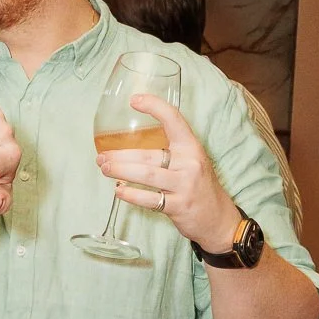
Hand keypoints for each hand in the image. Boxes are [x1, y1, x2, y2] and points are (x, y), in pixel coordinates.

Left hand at [99, 94, 239, 253]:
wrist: (217, 219)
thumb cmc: (197, 187)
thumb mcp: (190, 162)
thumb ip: (169, 152)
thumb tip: (130, 149)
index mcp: (192, 147)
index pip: (174, 120)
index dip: (154, 107)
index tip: (134, 100)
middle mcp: (190, 163)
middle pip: (148, 155)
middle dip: (121, 155)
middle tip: (101, 157)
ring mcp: (184, 185)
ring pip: (146, 174)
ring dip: (121, 170)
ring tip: (105, 168)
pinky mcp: (178, 206)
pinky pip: (149, 199)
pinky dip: (130, 194)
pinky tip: (119, 191)